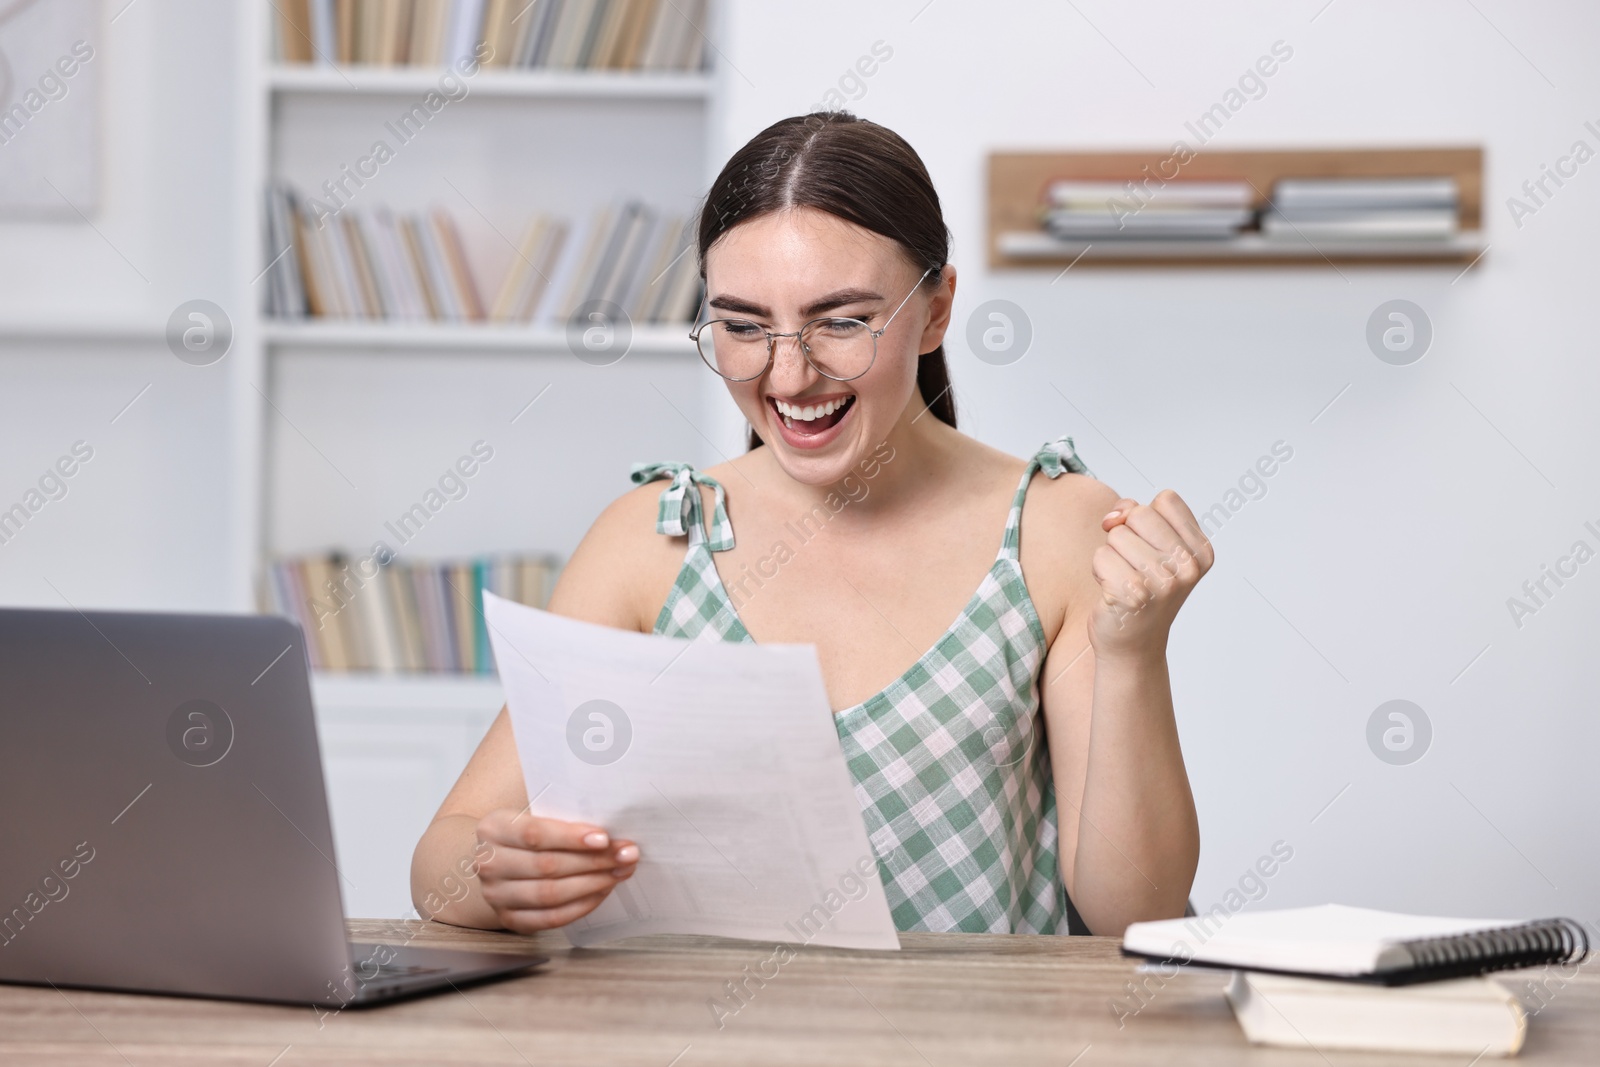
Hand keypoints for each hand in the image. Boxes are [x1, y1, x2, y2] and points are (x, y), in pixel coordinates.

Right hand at [474, 809, 639, 932]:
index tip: (604, 838)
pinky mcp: (510, 919)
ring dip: (593, 884)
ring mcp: (497, 895)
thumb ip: (563, 816)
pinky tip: (602, 891)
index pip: (534, 834)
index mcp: (494, 828)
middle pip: (547, 866)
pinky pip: (551, 918)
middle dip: (593, 861)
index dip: (571, 837)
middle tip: (625, 855)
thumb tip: (611, 828)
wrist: (499, 859)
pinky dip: (582, 905)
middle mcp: (489, 863)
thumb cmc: (528, 832)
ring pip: (551, 894)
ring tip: (619, 872)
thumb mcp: (535, 813)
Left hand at [1088, 489, 1213, 659]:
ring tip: (1124, 581)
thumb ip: (1134, 514)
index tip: (1145, 543)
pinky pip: (1101, 556)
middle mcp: (1189, 566)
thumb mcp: (1150, 545)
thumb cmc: (1140, 589)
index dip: (1145, 515)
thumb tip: (1112, 517)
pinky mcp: (1134, 595)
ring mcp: (1164, 582)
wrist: (1133, 644)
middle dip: (1125, 535)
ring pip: (1116, 534)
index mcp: (1201, 551)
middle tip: (1134, 567)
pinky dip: (1099, 572)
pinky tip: (1113, 593)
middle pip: (1139, 513)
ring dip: (1111, 556)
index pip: (1166, 499)